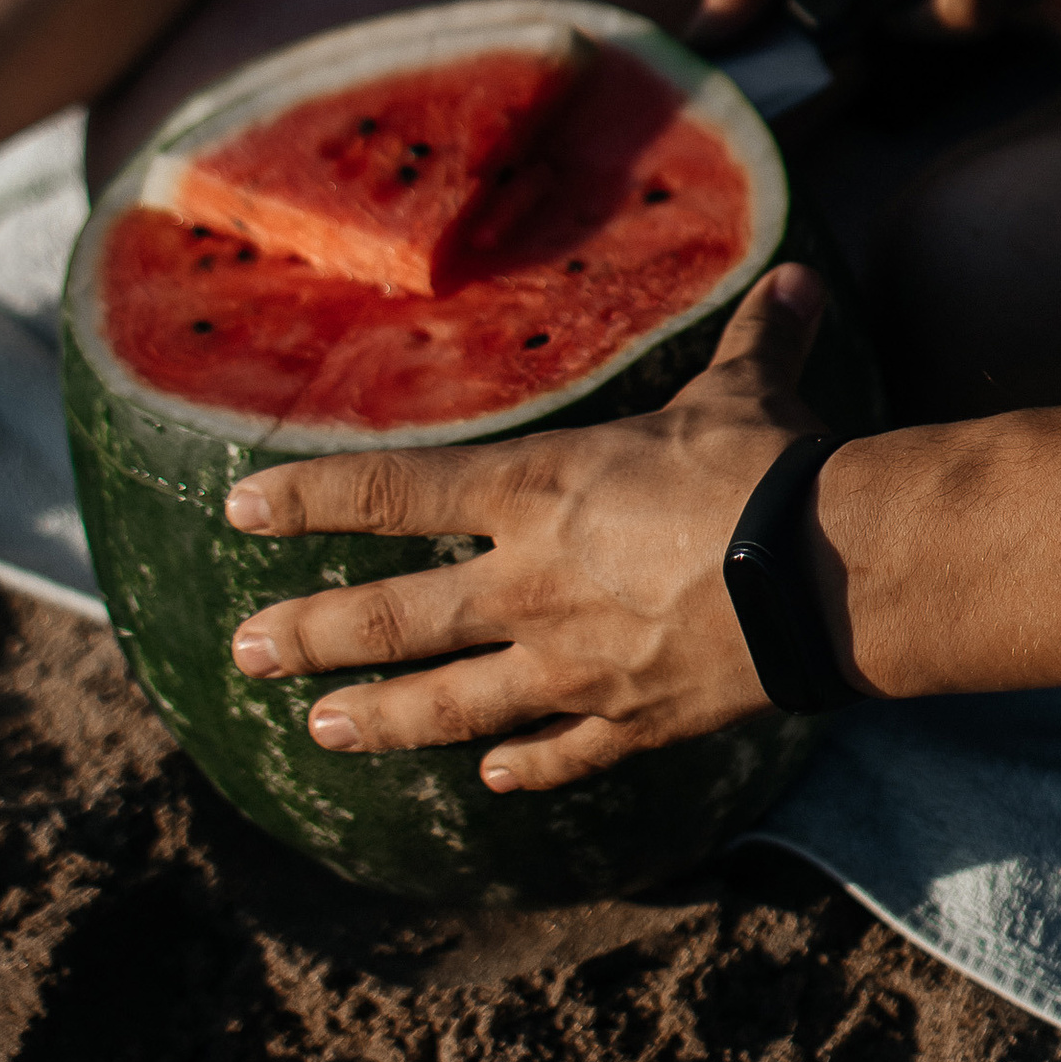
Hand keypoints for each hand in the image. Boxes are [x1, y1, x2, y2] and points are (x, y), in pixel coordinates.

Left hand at [223, 266, 833, 791]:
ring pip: (449, 706)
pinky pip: (558, 755)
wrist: (822, 574)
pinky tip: (489, 781)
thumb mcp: (748, 384)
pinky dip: (520, 769)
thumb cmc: (770, 462)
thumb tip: (798, 279)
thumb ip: (757, 336)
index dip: (307, 500)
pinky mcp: (627, 721)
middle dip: (309, 635)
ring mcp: (570, 666)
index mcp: (538, 490)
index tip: (238, 509)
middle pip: (392, 618)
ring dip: (378, 718)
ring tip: (318, 730)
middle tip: (244, 651)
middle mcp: (530, 584)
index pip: (390, 492)